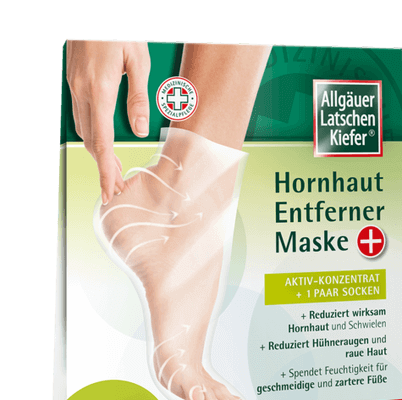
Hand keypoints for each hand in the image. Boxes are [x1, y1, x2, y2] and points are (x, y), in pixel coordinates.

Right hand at [66, 40, 150, 203]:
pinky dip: (93, 135)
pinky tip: (103, 141)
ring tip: (113, 170)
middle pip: (91, 141)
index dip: (105, 171)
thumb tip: (139, 130)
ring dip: (98, 153)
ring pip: (84, 131)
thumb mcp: (138, 59)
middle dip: (104, 168)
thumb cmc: (119, 29)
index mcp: (99, 90)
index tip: (108, 192)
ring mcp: (74, 86)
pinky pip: (81, 116)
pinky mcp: (74, 80)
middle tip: (117, 187)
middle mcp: (82, 91)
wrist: (91, 11)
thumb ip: (138, 98)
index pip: (102, 142)